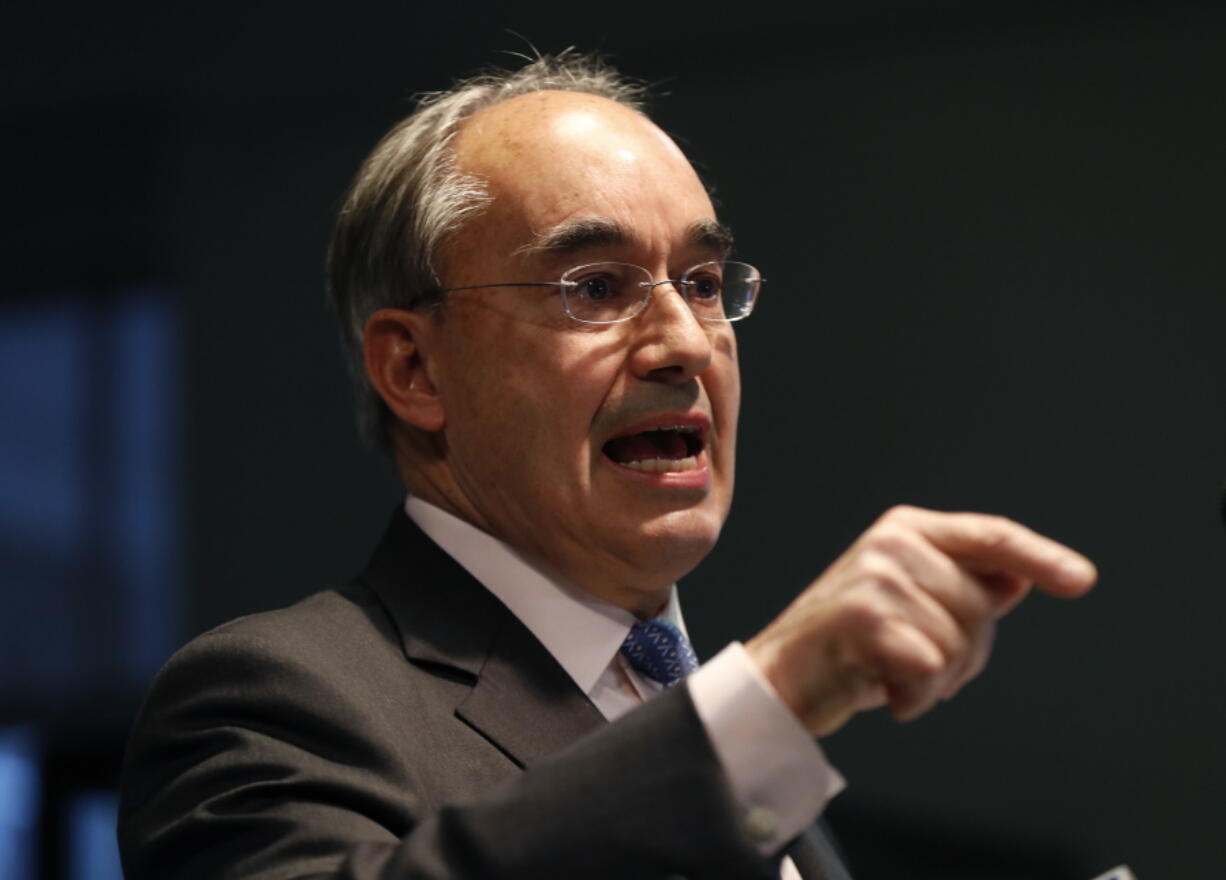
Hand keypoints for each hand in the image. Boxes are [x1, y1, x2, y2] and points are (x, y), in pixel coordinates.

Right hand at [745, 506, 1096, 736]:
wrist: (781, 677)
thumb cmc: (850, 646)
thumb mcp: (912, 607)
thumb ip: (962, 587)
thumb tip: (1018, 580)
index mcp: (907, 530)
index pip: (991, 537)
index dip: (1040, 558)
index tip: (1081, 580)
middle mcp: (892, 543)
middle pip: (982, 606)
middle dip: (964, 652)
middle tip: (916, 665)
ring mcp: (877, 578)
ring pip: (959, 642)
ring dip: (936, 681)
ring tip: (891, 675)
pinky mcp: (864, 618)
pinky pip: (932, 668)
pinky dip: (915, 697)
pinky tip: (882, 690)